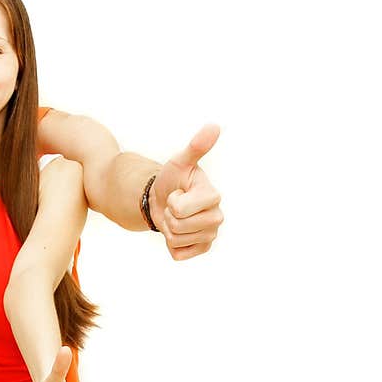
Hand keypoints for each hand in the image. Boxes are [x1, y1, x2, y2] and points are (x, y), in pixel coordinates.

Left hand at [149, 124, 223, 260]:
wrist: (164, 199)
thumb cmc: (173, 179)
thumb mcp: (179, 162)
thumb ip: (196, 147)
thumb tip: (214, 126)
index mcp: (213, 196)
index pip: (181, 209)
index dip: (173, 202)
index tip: (179, 193)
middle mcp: (217, 217)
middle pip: (179, 227)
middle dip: (169, 216)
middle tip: (175, 206)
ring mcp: (211, 235)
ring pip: (176, 240)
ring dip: (169, 229)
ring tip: (176, 217)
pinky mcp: (202, 248)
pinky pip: (178, 254)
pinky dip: (171, 245)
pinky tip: (178, 232)